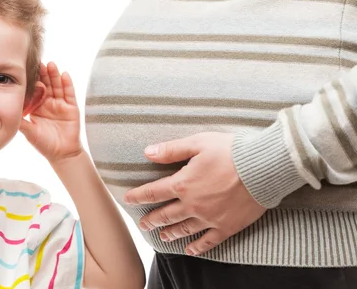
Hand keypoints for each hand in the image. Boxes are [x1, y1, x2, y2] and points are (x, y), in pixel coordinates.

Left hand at [19, 62, 82, 163]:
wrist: (61, 154)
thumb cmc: (44, 144)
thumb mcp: (29, 131)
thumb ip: (21, 121)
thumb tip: (5, 112)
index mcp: (37, 106)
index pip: (35, 90)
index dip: (32, 80)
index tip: (27, 69)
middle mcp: (49, 102)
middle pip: (47, 84)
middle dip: (43, 73)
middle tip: (39, 63)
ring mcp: (61, 103)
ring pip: (58, 85)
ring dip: (54, 75)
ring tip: (51, 64)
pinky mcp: (71, 107)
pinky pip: (69, 93)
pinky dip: (67, 84)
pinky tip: (64, 74)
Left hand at [124, 132, 266, 255]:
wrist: (264, 167)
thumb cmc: (231, 151)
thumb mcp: (198, 143)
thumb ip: (171, 150)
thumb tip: (147, 152)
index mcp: (183, 184)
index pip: (154, 192)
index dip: (139, 196)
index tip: (128, 200)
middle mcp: (193, 204)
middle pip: (166, 215)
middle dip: (152, 220)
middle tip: (143, 225)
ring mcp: (210, 218)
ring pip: (184, 229)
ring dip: (170, 233)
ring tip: (162, 236)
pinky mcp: (227, 226)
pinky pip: (208, 241)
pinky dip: (197, 247)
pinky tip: (190, 250)